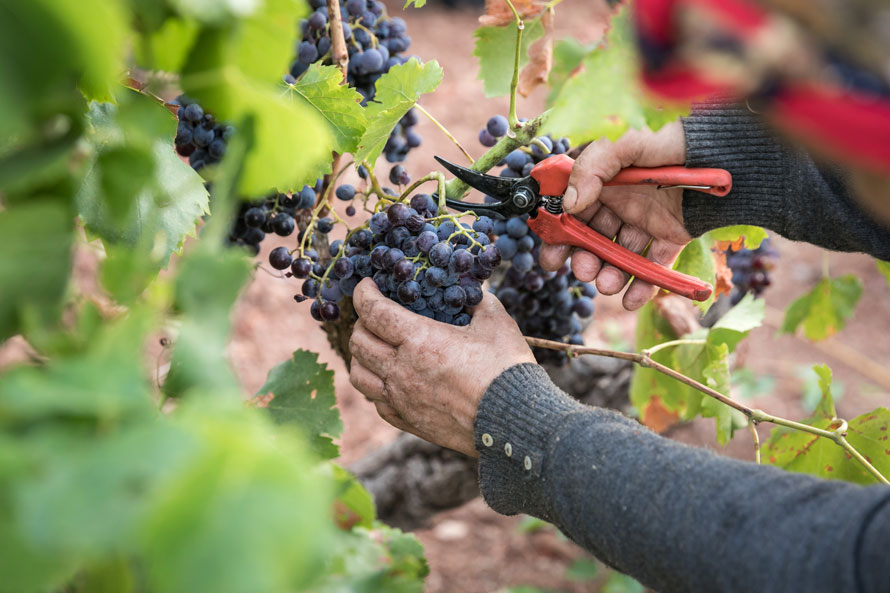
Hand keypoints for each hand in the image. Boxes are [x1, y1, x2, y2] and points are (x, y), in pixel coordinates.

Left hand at [348, 278, 535, 456]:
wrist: (516, 423)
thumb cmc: (507, 370)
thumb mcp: (496, 322)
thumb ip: (477, 302)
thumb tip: (469, 292)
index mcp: (419, 340)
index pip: (373, 312)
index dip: (363, 294)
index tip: (367, 286)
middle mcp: (402, 371)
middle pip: (358, 342)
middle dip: (362, 322)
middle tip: (376, 315)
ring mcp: (402, 400)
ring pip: (359, 375)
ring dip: (362, 356)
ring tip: (376, 348)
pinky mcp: (409, 422)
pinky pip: (377, 402)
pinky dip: (377, 386)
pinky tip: (391, 379)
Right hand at [539, 122, 692, 310]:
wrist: (721, 148)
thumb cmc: (668, 135)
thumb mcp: (623, 141)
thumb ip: (591, 168)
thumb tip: (569, 204)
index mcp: (602, 180)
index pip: (570, 212)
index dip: (559, 236)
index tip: (552, 256)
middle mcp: (620, 202)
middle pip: (592, 239)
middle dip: (584, 260)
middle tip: (583, 271)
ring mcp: (645, 220)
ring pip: (620, 255)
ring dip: (610, 274)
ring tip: (608, 285)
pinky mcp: (671, 235)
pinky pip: (654, 265)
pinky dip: (643, 286)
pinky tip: (632, 300)